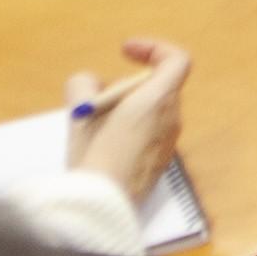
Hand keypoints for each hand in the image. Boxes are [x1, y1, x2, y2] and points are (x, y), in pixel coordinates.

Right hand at [63, 39, 187, 201]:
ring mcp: (168, 143)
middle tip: (95, 101)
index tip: (124, 52)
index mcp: (160, 100)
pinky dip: (128, 129)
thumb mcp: (80, 114)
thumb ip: (83, 86)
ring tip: (93, 126)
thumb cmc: (95, 157)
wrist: (104, 207)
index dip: (153, 48)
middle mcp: (172, 119)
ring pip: (150, 111)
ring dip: (123, 109)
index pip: (177, 59)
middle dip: (124, 86)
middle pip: (156, 86)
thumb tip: (89, 84)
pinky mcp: (160, 163)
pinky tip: (101, 147)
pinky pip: (148, 133)